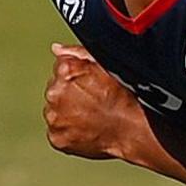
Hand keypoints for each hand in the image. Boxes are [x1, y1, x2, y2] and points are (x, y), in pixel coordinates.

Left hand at [43, 44, 139, 159]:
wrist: (132, 129)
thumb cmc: (124, 97)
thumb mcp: (106, 64)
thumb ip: (78, 53)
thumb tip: (57, 49)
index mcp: (66, 70)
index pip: (60, 68)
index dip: (76, 76)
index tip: (90, 85)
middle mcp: (54, 92)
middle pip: (56, 88)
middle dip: (70, 93)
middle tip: (92, 101)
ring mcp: (54, 116)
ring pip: (55, 109)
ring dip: (67, 112)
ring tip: (90, 116)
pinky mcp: (56, 137)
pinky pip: (58, 130)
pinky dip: (68, 130)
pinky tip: (86, 128)